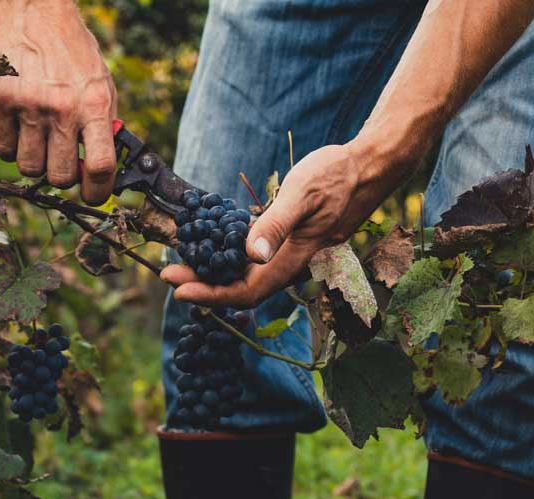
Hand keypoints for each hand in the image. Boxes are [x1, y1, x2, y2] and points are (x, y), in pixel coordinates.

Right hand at [0, 0, 117, 200]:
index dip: (98, 192)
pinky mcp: (2, 101)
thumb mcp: (102, 86)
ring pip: (29, 168)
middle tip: (61, 161)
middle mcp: (63, 109)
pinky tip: (20, 129)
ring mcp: (30, 106)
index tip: (92, 195)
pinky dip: (11, 148)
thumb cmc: (74, 54)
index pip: (102, 167)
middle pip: (61, 176)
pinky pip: (3, 150)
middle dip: (62, 177)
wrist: (36, 14)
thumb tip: (102, 172)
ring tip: (40, 141)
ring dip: (35, 163)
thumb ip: (104, 127)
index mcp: (95, 106)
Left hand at [162, 139, 407, 307]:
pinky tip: (211, 244)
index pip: (246, 291)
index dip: (211, 295)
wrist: (365, 168)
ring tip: (182, 262)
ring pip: (247, 276)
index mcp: (292, 260)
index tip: (178, 288)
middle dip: (204, 286)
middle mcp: (289, 264)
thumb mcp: (303, 194)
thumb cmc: (336, 177)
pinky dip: (229, 257)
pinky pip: (254, 260)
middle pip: (242, 289)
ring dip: (214, 274)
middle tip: (168, 274)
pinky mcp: (287, 241)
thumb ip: (277, 225)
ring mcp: (288, 254)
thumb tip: (251, 256)